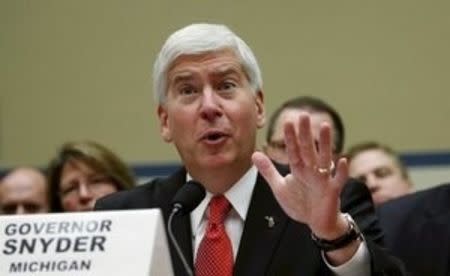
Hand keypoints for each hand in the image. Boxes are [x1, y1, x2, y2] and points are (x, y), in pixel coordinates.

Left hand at [252, 112, 348, 238]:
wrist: (316, 223)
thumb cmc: (300, 203)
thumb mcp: (280, 187)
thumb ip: (268, 170)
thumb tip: (254, 153)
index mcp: (299, 169)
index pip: (293, 150)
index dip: (290, 137)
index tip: (288, 121)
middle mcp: (311, 170)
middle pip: (307, 149)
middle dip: (305, 133)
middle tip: (304, 114)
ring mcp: (323, 179)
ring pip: (324, 159)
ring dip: (325, 143)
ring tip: (325, 126)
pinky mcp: (332, 191)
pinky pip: (338, 180)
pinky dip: (340, 171)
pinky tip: (342, 159)